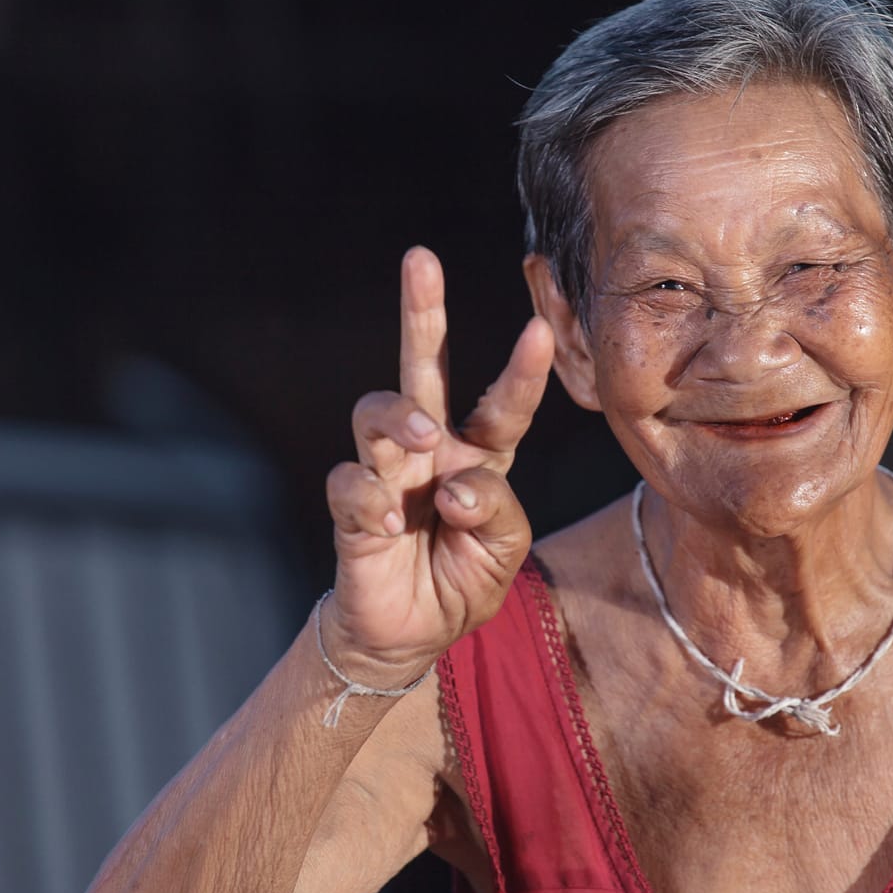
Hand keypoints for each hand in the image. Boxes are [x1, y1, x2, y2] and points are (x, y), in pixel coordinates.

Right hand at [322, 246, 554, 681]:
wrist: (411, 634)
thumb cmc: (464, 578)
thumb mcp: (505, 549)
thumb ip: (496, 511)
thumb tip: (453, 485)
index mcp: (480, 453)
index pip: (504, 403)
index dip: (523, 369)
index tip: (541, 327)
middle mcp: (431, 449)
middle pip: (421, 366)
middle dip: (421, 310)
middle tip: (421, 259)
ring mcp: (387, 472)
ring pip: (377, 411)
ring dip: (401, 418)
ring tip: (423, 441)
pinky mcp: (351, 508)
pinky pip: (351, 483)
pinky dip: (370, 499)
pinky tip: (390, 527)